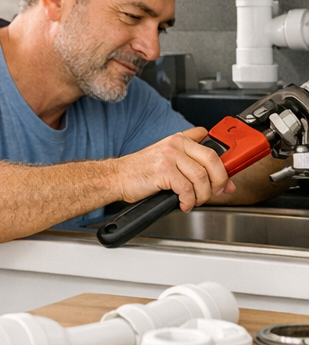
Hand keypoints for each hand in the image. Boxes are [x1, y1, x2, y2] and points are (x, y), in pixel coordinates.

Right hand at [115, 127, 234, 211]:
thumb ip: (191, 162)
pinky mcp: (162, 171)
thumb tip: (221, 179)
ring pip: (201, 177)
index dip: (224, 166)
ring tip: (195, 201)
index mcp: (179, 139)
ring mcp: (168, 156)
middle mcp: (175, 144)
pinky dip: (188, 201)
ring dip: (202, 195)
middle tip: (216, 192)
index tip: (227, 179)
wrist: (117, 177)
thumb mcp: (167, 157)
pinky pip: (186, 189)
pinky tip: (183, 204)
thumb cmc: (141, 171)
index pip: (212, 148)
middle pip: (212, 160)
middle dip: (220, 181)